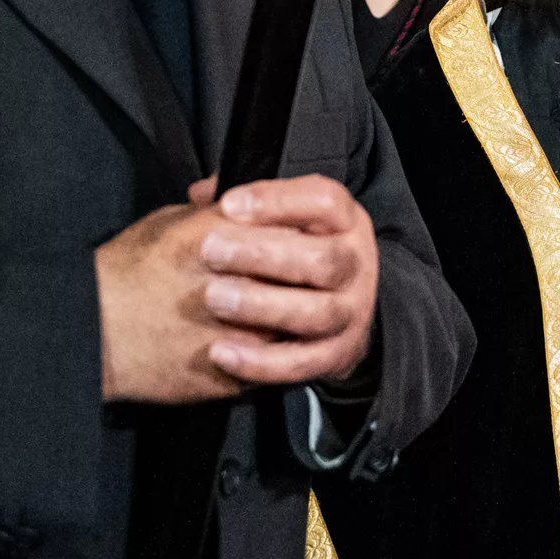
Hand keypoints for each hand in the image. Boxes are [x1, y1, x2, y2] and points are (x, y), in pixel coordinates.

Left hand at [95, 175, 378, 403]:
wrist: (334, 310)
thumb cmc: (291, 254)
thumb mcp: (279, 220)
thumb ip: (243, 205)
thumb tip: (201, 194)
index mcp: (345, 221)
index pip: (325, 200)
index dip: (278, 200)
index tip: (229, 205)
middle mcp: (357, 264)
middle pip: (325, 259)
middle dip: (265, 254)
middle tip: (211, 252)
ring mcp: (353, 312)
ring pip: (317, 312)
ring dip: (262, 306)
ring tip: (213, 298)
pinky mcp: (338, 355)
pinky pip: (304, 364)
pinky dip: (261, 362)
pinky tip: (220, 353)